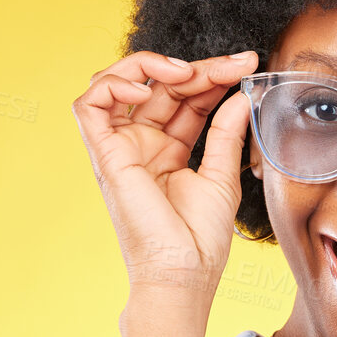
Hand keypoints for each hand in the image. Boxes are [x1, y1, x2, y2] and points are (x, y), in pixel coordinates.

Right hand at [71, 49, 258, 304]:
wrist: (183, 272)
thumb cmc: (200, 238)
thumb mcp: (223, 176)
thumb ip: (227, 133)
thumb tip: (242, 95)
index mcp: (169, 149)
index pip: (186, 98)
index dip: (213, 76)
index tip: (246, 65)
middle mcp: (142, 144)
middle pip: (161, 86)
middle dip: (199, 68)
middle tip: (234, 64)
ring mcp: (121, 148)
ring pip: (118, 84)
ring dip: (151, 66)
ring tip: (189, 72)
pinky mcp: (104, 156)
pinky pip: (90, 105)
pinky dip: (115, 85)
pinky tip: (149, 89)